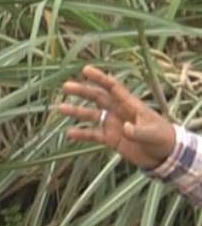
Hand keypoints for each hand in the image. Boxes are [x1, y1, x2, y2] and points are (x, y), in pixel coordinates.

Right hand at [58, 65, 175, 169]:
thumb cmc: (163, 138)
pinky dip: (81, 133)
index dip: (100, 78)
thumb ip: (139, 131)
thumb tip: (125, 128)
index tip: (85, 70)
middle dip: (82, 91)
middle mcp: (118, 111)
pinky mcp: (110, 138)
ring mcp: (113, 124)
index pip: (113, 88)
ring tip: (61, 108)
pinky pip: (92, 134)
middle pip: (97, 98)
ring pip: (91, 115)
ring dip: (76, 111)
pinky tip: (69, 133)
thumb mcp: (153, 134)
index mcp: (130, 105)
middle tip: (66, 86)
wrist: (164, 155)